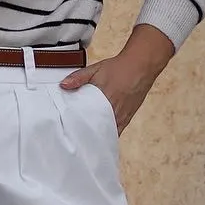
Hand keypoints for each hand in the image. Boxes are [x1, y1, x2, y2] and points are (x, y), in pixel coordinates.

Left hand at [59, 25, 174, 134]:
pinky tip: (101, 135)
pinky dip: (108, 133)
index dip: (79, 127)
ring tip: (86, 138)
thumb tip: (63, 85)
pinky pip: (117, 131)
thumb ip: (79, 78)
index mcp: (105, 99)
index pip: (89, 120)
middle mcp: (115, 111)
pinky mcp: (128, 117)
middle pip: (98, 129)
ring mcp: (123, 116)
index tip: (71, 131)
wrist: (141, 66)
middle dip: (87, 133)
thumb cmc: (119, 68)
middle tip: (75, 136)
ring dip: (98, 134)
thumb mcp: (95, 69)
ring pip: (107, 132)